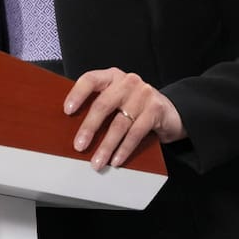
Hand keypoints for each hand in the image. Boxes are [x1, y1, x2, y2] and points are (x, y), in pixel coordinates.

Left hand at [63, 68, 186, 170]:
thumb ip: (100, 105)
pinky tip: (116, 160)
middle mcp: (127, 82)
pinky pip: (136, 133)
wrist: (170, 112)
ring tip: (97, 161)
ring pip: (119, 123)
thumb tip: (72, 127)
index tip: (67, 111)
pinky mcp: (156, 109)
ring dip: (106, 146)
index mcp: (112, 76)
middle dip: (89, 128)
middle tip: (79, 146)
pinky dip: (124, 149)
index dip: (77, 94)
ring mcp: (143, 94)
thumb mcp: (117, 99)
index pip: (90, 79)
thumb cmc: (135, 107)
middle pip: (103, 104)